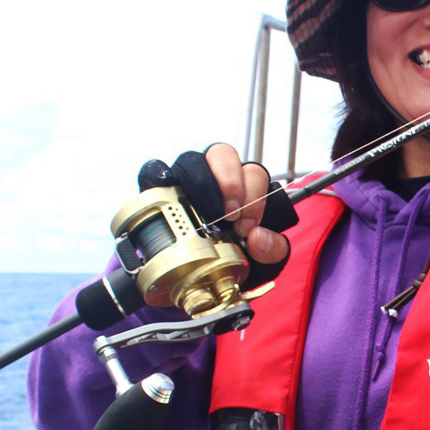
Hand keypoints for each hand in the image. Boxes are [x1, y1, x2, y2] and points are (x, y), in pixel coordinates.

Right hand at [137, 144, 291, 268]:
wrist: (205, 276)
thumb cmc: (237, 258)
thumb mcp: (265, 260)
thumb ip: (273, 249)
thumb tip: (257, 238)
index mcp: (246, 185)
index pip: (253, 173)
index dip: (254, 197)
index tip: (248, 225)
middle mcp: (216, 175)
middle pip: (223, 154)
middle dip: (230, 183)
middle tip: (230, 215)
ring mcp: (188, 179)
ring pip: (192, 159)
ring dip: (201, 183)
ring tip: (206, 214)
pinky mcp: (162, 188)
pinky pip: (155, 171)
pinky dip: (158, 177)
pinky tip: (167, 194)